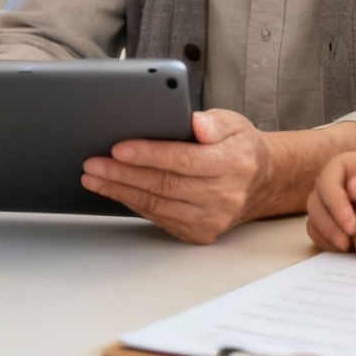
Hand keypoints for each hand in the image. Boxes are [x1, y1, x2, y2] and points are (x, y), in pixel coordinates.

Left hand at [82, 109, 274, 243]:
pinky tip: (116, 192)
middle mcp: (224, 195)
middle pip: (164, 185)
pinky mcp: (201, 233)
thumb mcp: (234, 123)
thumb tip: (196, 124)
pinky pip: (160, 219)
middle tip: (93, 164)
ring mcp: (213, 218)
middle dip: (122, 174)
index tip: (118, 148)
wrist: (262, 183)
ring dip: (120, 192)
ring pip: (158, 205)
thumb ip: (214, 122)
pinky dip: (134, 205)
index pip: (183, 160)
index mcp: (232, 163)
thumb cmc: (240, 148)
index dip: (148, 154)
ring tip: (94, 178)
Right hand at [305, 149, 355, 251]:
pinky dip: (326, 242)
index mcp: (340, 166)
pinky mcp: (329, 220)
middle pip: (315, 204)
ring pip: (314, 220)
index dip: (335, 205)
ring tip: (347, 248)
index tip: (351, 224)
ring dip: (327, 236)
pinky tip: (344, 250)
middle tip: (347, 242)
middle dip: (329, 225)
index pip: (326, 183)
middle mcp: (329, 184)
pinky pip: (317, 232)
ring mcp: (327, 203)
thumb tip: (352, 189)